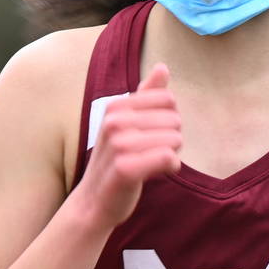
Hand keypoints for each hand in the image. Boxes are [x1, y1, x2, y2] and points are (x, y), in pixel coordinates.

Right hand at [74, 63, 182, 227]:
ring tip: (152, 164)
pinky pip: (167, 158)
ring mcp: (118, 145)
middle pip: (174, 119)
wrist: (93, 202)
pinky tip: (157, 174)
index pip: (168, 99)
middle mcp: (114, 121)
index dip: (170, 119)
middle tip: (153, 153)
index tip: (154, 134)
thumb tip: (163, 67)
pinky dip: (170, 167)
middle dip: (173, 138)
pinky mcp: (125, 169)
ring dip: (172, 154)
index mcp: (115, 106)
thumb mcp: (127, 123)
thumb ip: (147, 95)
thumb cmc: (115, 160)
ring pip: (174, 139)